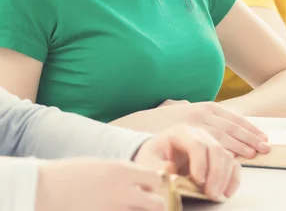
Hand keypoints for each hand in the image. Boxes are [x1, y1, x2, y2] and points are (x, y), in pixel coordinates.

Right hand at [36, 159, 163, 210]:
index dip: (154, 187)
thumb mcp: (102, 166)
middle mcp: (122, 191)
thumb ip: (124, 174)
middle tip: (144, 207)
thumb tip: (141, 184)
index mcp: (123, 171)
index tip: (147, 191)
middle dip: (154, 207)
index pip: (156, 180)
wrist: (42, 189)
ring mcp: (112, 210)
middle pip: (156, 204)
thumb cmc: (70, 175)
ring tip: (124, 207)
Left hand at [133, 123, 240, 199]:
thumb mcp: (147, 161)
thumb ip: (156, 166)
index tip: (198, 181)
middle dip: (216, 172)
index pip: (196, 143)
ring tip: (216, 194)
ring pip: (227, 154)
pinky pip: (233, 162)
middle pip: (215, 147)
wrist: (157, 158)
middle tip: (211, 193)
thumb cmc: (152, 159)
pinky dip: (234, 177)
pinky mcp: (218, 154)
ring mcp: (211, 142)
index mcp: (181, 132)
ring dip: (225, 176)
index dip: (200, 162)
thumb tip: (170, 170)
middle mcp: (199, 134)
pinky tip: (229, 191)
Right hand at [156, 101, 269, 158]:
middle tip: (265, 147)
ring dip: (241, 146)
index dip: (249, 128)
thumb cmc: (163, 122)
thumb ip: (198, 113)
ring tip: (254, 154)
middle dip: (250, 137)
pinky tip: (233, 158)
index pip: (234, 118)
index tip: (263, 136)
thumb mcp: (184, 112)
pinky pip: (208, 146)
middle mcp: (203, 114)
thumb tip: (210, 119)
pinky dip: (223, 151)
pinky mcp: (186, 136)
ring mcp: (195, 125)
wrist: (138, 126)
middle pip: (232, 127)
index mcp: (206, 107)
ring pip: (224, 137)